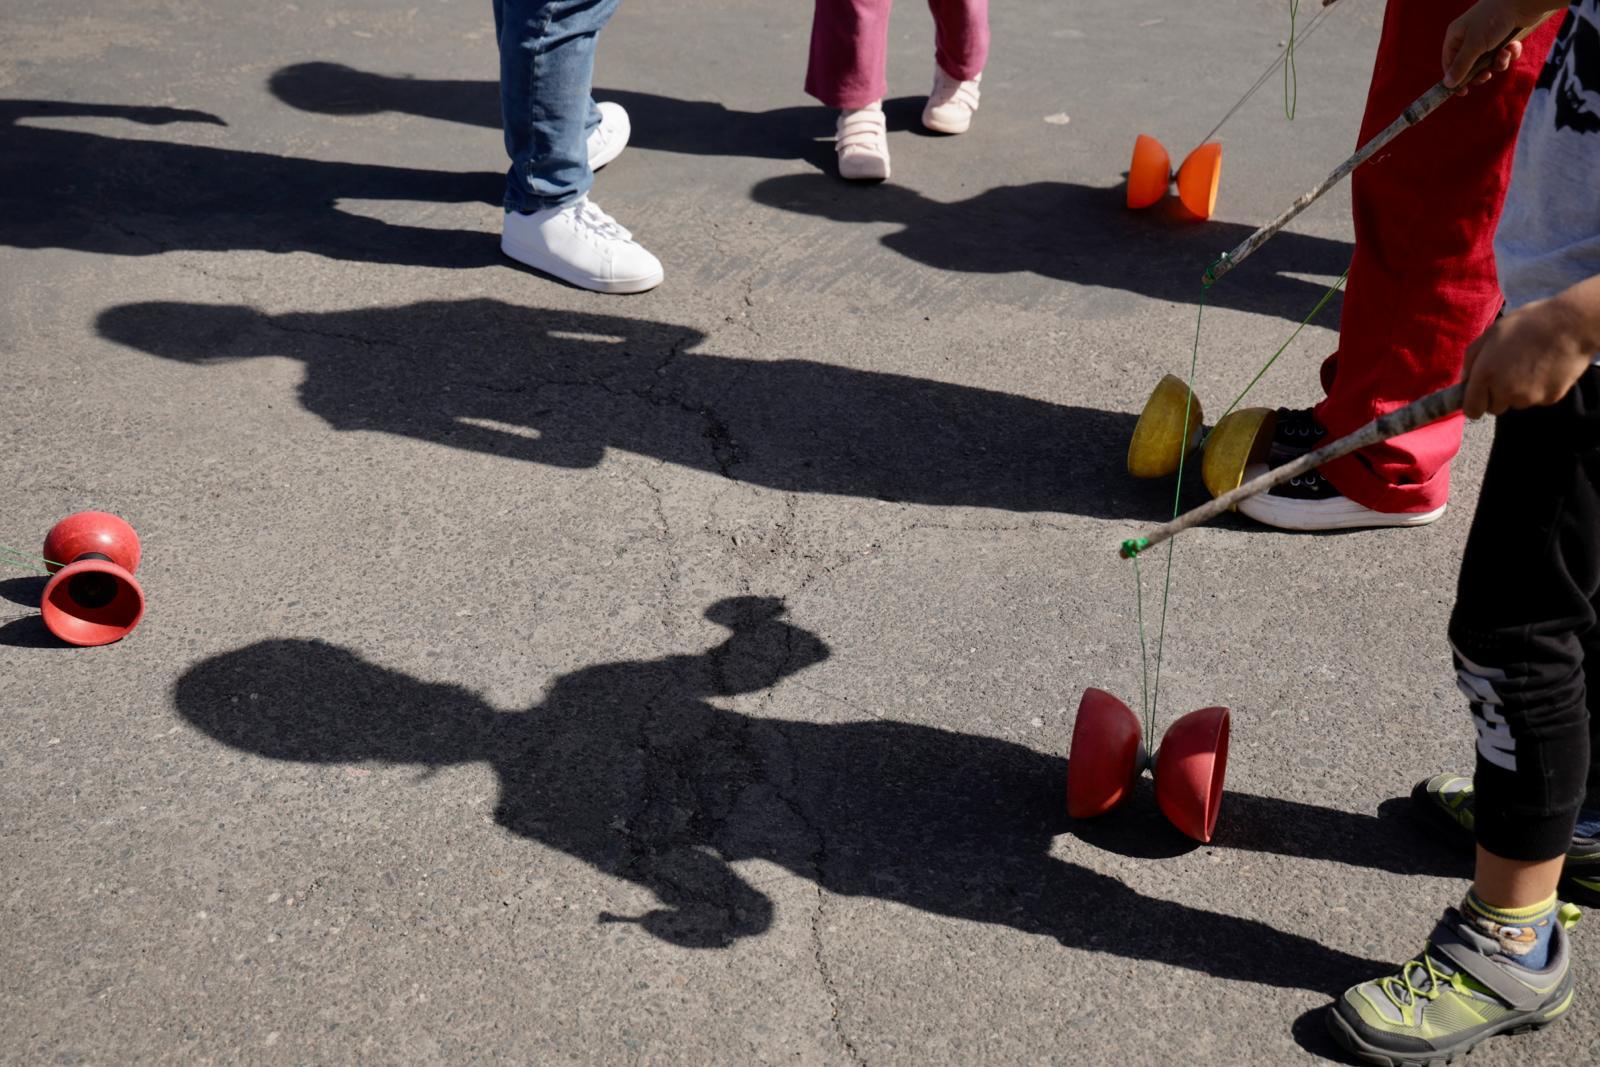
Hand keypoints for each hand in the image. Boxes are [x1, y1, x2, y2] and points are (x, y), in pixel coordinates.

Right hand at [1441, 0, 1540, 89]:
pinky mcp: (1503, 36)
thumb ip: (1460, 66)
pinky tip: (1514, 46)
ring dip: (1498, 62)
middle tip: (1487, 75)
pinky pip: (1502, 53)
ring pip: (1488, 61)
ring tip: (1504, 54)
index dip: (1455, 78)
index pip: (1449, 62)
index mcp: (1456, 36)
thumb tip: (1447, 84)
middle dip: (1480, 71)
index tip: (1464, 91)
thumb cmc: (1493, 20)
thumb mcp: (1473, 46)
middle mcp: (1469, 36)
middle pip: (1469, 65)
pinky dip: (1509, 53)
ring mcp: (1487, 36)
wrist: (1522, 1)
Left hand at [1462, 298, 1597, 418]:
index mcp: (1485, 376)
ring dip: (1519, 391)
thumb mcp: (1491, 334)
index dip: (1475, 403)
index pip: (1472, 410)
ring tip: (1529, 365)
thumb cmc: (1527, 325)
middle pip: (1495, 407)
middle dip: (1497, 394)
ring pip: (1517, 403)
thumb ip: (1471, 359)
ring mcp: (1529, 397)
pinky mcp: (1549, 398)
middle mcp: (1505, 391)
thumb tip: (1465, 379)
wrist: (1570, 325)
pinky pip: (1537, 399)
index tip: (1480, 395)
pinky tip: (1545, 368)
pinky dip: (1539, 388)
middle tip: (1509, 371)